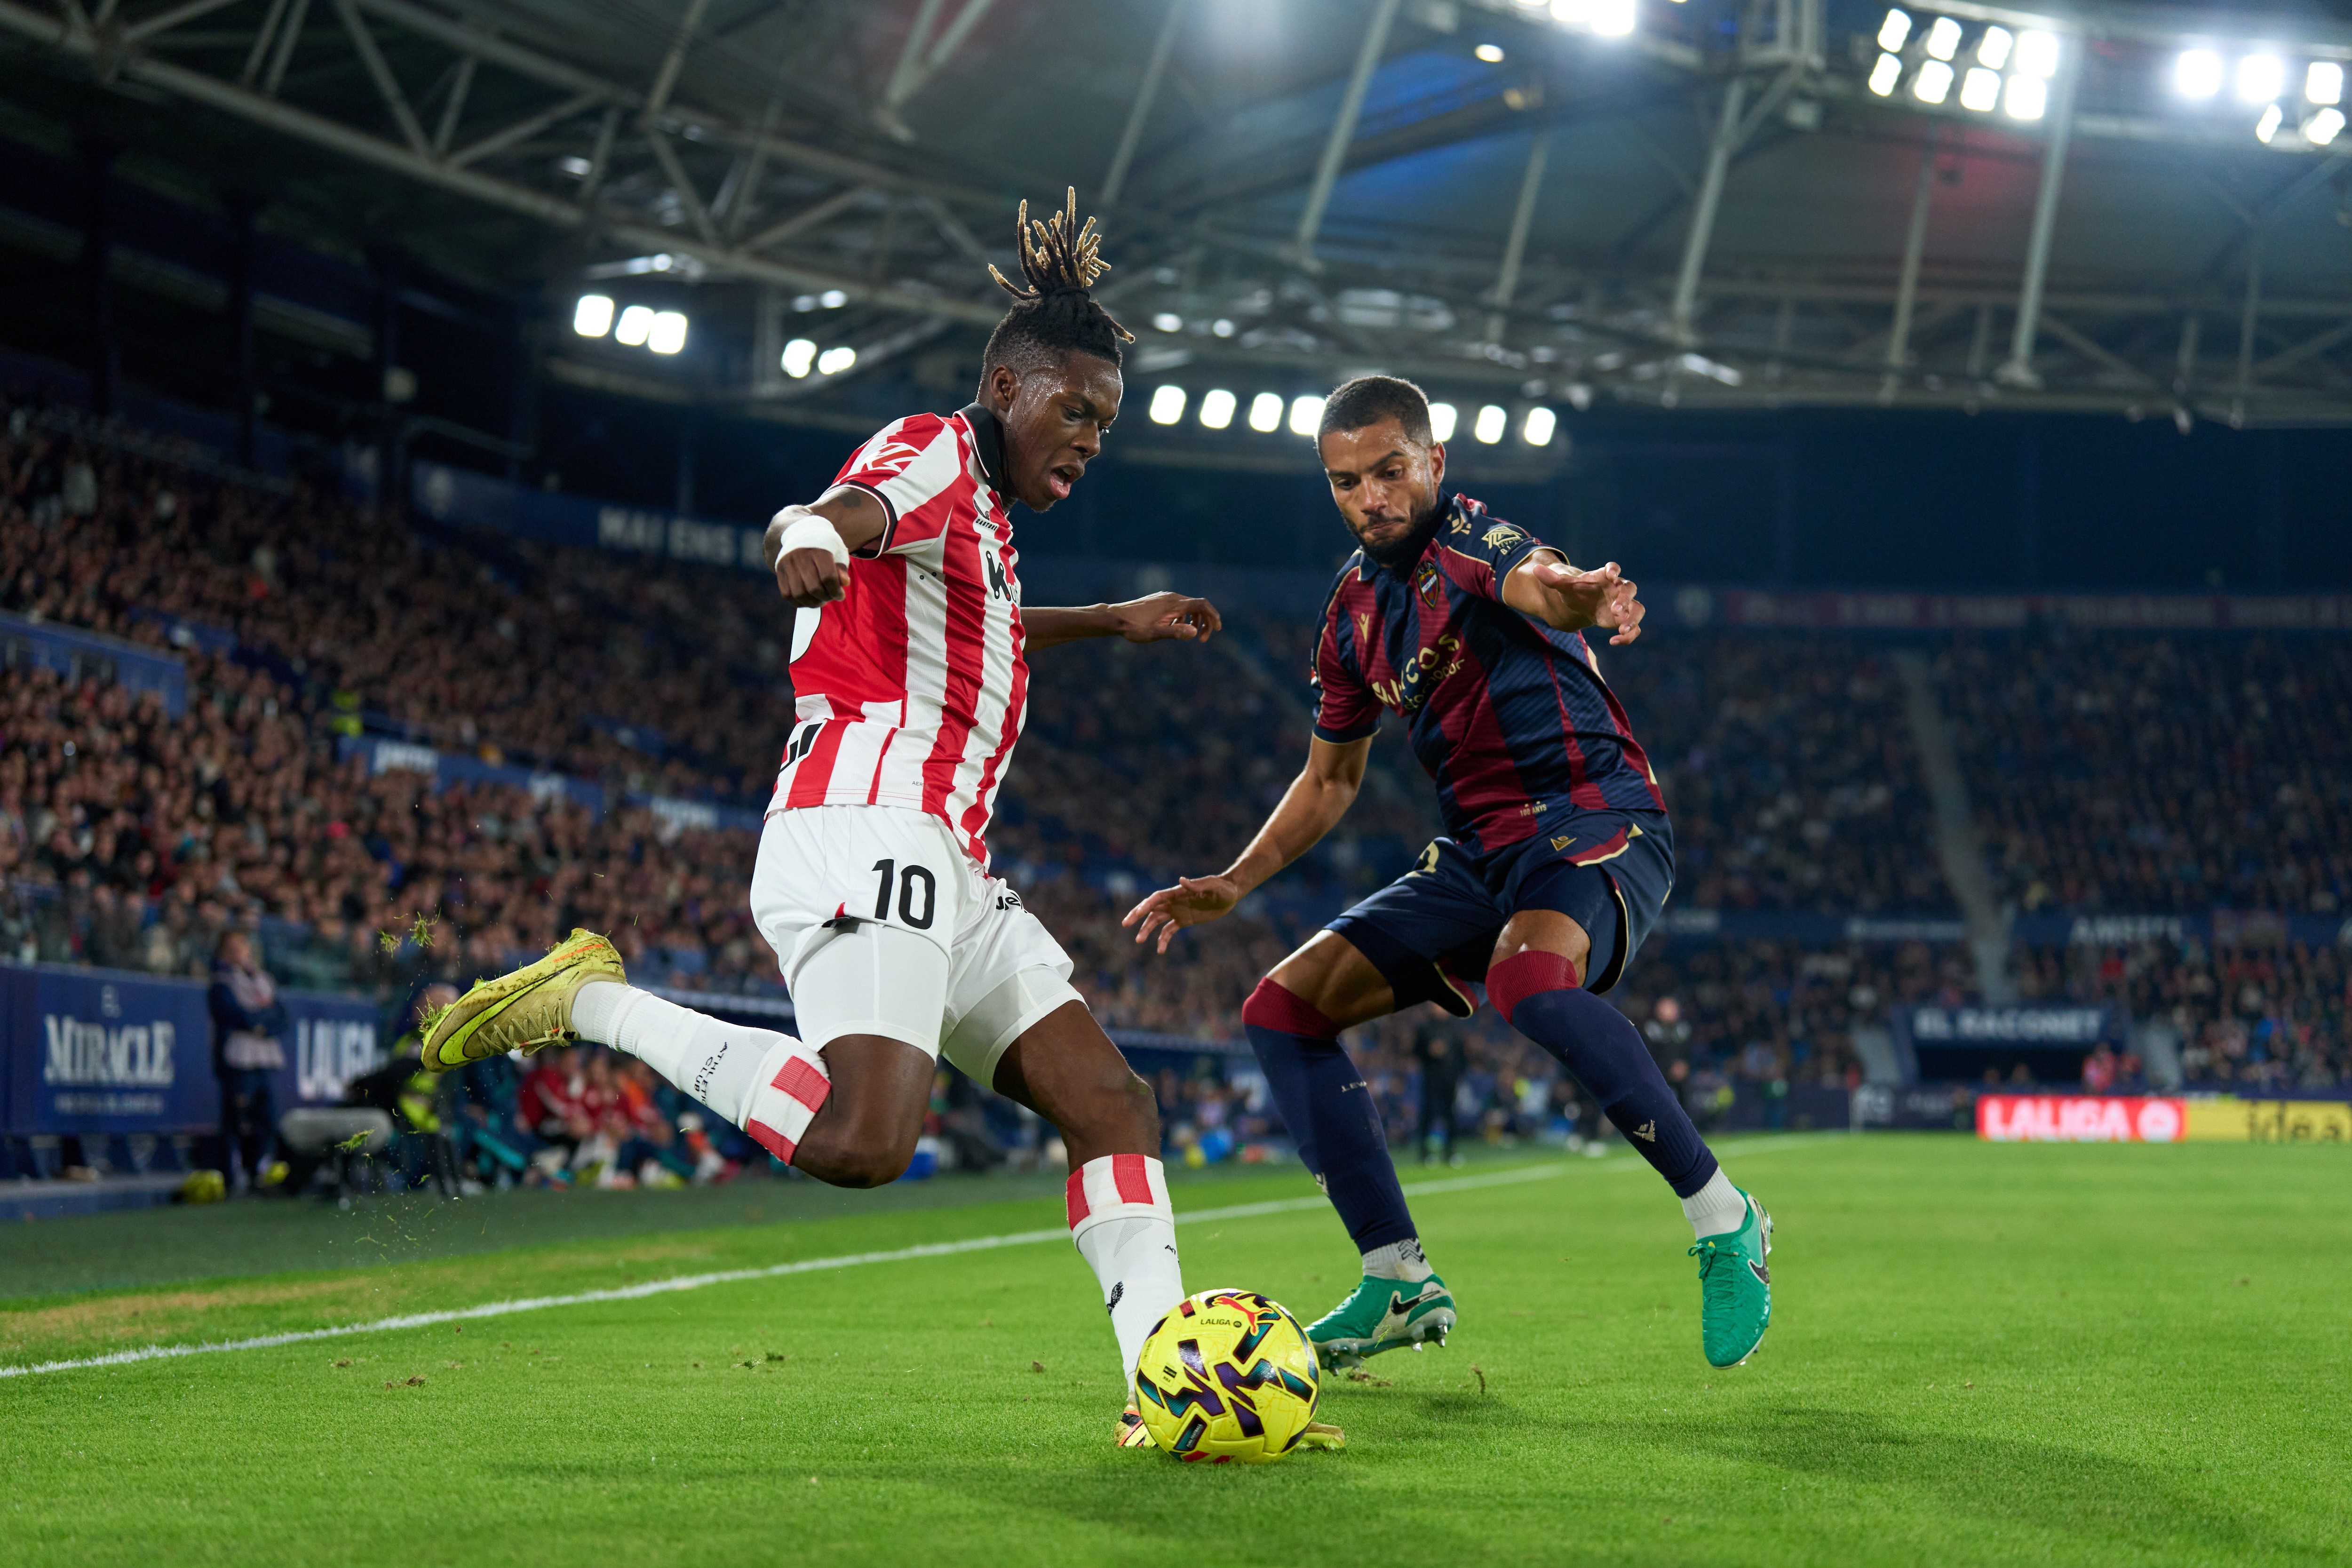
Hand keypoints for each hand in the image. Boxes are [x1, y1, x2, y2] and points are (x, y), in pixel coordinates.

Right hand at [776, 546, 846, 607]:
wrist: (799, 532)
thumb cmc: (823, 545)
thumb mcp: (836, 550)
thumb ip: (841, 568)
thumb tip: (844, 583)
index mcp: (818, 550)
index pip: (828, 577)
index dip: (836, 591)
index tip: (840, 595)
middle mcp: (801, 557)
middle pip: (813, 588)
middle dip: (825, 597)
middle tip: (830, 597)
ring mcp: (788, 564)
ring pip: (799, 594)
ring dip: (812, 603)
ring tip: (820, 600)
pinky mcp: (780, 571)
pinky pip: (787, 594)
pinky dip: (799, 603)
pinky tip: (808, 600)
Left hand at [1106, 591, 1221, 643]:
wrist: (1115, 618)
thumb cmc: (1134, 627)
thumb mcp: (1155, 634)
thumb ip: (1175, 633)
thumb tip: (1194, 632)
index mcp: (1174, 604)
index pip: (1202, 604)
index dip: (1213, 616)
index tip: (1218, 629)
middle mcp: (1172, 597)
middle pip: (1198, 605)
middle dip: (1205, 622)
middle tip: (1202, 640)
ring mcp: (1165, 597)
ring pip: (1188, 606)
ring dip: (1194, 620)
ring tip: (1188, 636)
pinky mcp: (1159, 600)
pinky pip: (1178, 606)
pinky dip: (1183, 617)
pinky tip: (1173, 628)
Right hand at [1122, 874, 1242, 953]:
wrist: (1231, 894)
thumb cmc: (1223, 887)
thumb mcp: (1213, 885)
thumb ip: (1198, 884)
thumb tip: (1181, 880)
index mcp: (1178, 892)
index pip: (1157, 898)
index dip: (1146, 905)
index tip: (1136, 913)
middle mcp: (1174, 902)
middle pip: (1151, 908)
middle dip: (1137, 915)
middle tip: (1125, 924)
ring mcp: (1178, 911)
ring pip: (1156, 921)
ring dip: (1146, 929)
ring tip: (1138, 940)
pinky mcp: (1184, 921)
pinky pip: (1169, 931)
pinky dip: (1163, 940)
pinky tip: (1160, 950)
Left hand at [1527, 557, 1644, 645]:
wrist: (1583, 603)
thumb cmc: (1577, 591)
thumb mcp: (1564, 586)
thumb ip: (1553, 580)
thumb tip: (1535, 570)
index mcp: (1604, 577)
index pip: (1613, 569)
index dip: (1614, 570)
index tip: (1612, 574)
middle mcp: (1618, 589)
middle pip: (1630, 589)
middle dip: (1625, 600)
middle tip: (1616, 611)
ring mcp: (1624, 605)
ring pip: (1638, 609)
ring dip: (1633, 619)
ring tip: (1622, 629)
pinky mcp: (1624, 621)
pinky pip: (1634, 628)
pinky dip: (1628, 636)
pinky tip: (1614, 642)